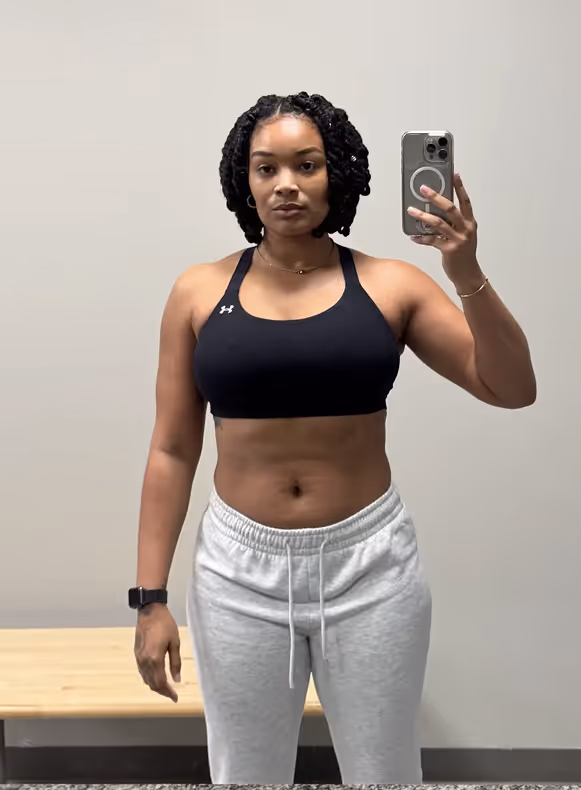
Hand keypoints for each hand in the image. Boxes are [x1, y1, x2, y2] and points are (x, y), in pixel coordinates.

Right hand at [134, 604, 180, 702]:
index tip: (175, 698)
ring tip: (166, 687)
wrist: (150, 611)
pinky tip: (157, 676)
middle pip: (152, 684)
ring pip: (146, 679)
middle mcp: (144, 661)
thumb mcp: (175, 643)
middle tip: (172, 694)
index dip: (168, 693)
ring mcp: (139, 658)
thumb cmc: (165, 624)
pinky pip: (142, 671)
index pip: (161, 683)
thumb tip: (177, 679)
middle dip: (162, 691)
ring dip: (155, 685)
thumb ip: (175, 663)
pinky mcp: (137, 654)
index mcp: (155, 659)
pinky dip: (149, 678)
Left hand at [407, 173, 481, 290]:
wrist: (468, 274)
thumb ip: (455, 223)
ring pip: (438, 223)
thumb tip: (436, 210)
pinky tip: (413, 236)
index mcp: (470, 223)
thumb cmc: (464, 254)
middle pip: (450, 208)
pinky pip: (431, 241)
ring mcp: (458, 240)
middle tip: (424, 189)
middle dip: (436, 197)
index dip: (459, 187)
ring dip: (423, 216)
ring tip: (411, 210)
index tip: (454, 174)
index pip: (465, 201)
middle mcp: (466, 229)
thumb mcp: (464, 235)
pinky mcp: (449, 250)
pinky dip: (421, 238)